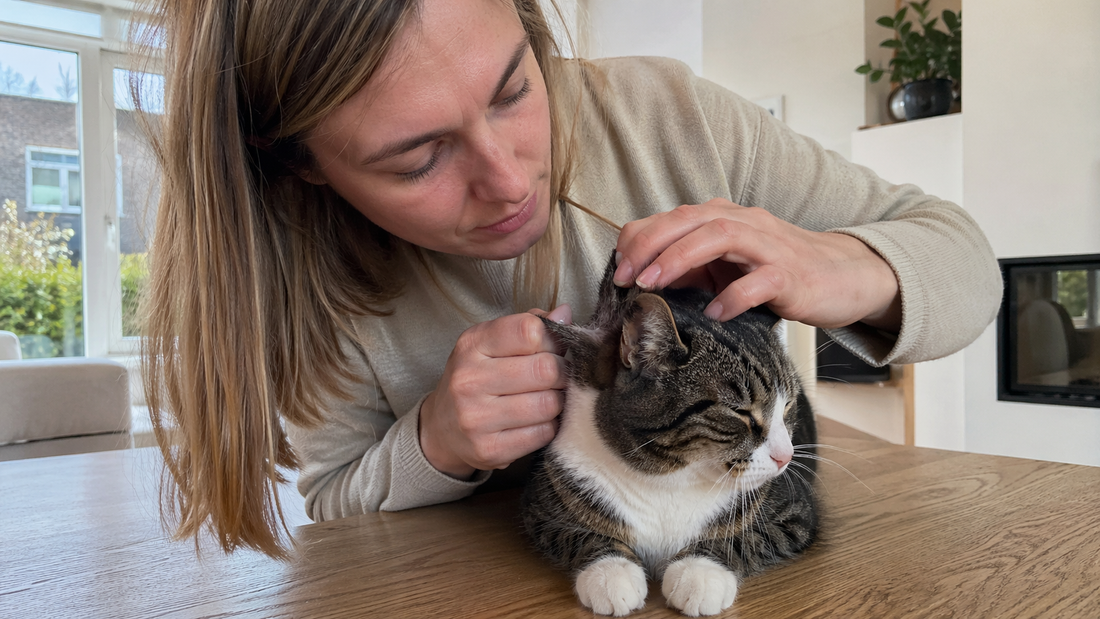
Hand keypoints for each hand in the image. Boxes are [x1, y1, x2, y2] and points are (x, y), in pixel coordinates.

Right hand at [418, 304, 572, 478]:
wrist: (442, 427)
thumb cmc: (477, 377)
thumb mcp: (492, 343)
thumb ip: (530, 326)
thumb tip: (565, 313)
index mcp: (472, 344)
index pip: (529, 330)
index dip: (552, 339)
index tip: (552, 348)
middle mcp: (469, 379)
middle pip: (546, 369)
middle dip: (562, 372)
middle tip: (557, 377)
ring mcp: (476, 418)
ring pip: (549, 404)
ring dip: (558, 401)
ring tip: (547, 398)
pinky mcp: (490, 449)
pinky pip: (544, 433)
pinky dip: (549, 426)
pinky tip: (537, 421)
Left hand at [612, 199, 900, 330]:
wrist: (843, 276)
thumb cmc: (778, 271)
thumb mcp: (728, 265)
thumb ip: (690, 266)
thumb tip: (644, 277)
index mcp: (726, 218)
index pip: (675, 216)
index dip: (642, 239)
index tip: (619, 269)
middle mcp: (746, 223)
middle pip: (691, 219)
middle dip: (652, 245)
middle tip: (627, 277)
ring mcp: (770, 247)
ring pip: (720, 237)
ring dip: (680, 259)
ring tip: (655, 285)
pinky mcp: (792, 276)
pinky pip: (759, 282)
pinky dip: (733, 297)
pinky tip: (715, 314)